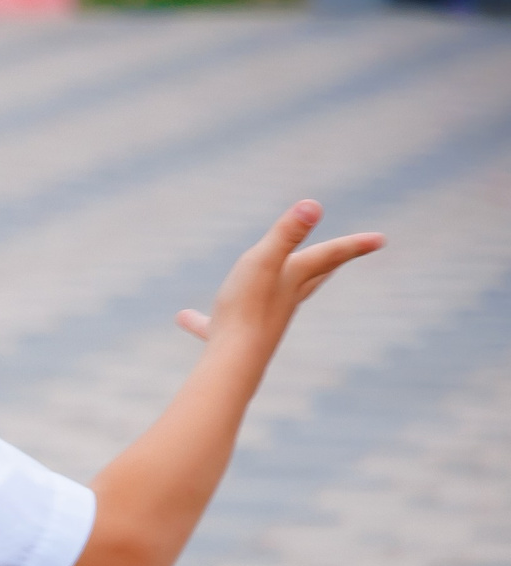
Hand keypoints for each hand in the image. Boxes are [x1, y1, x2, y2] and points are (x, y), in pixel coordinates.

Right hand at [175, 200, 382, 357]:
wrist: (233, 361)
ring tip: (278, 281)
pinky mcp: (235, 336)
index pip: (329, 255)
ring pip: (273, 299)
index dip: (353, 245)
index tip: (381, 240)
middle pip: (311, 277)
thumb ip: (287, 233)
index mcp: (292, 279)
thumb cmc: (247, 309)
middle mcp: (283, 299)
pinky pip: (219, 324)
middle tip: (342, 256)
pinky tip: (184, 318)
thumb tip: (314, 204)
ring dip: (277, 287)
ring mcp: (262, 319)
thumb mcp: (264, 262)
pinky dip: (205, 320)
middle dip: (326, 264)